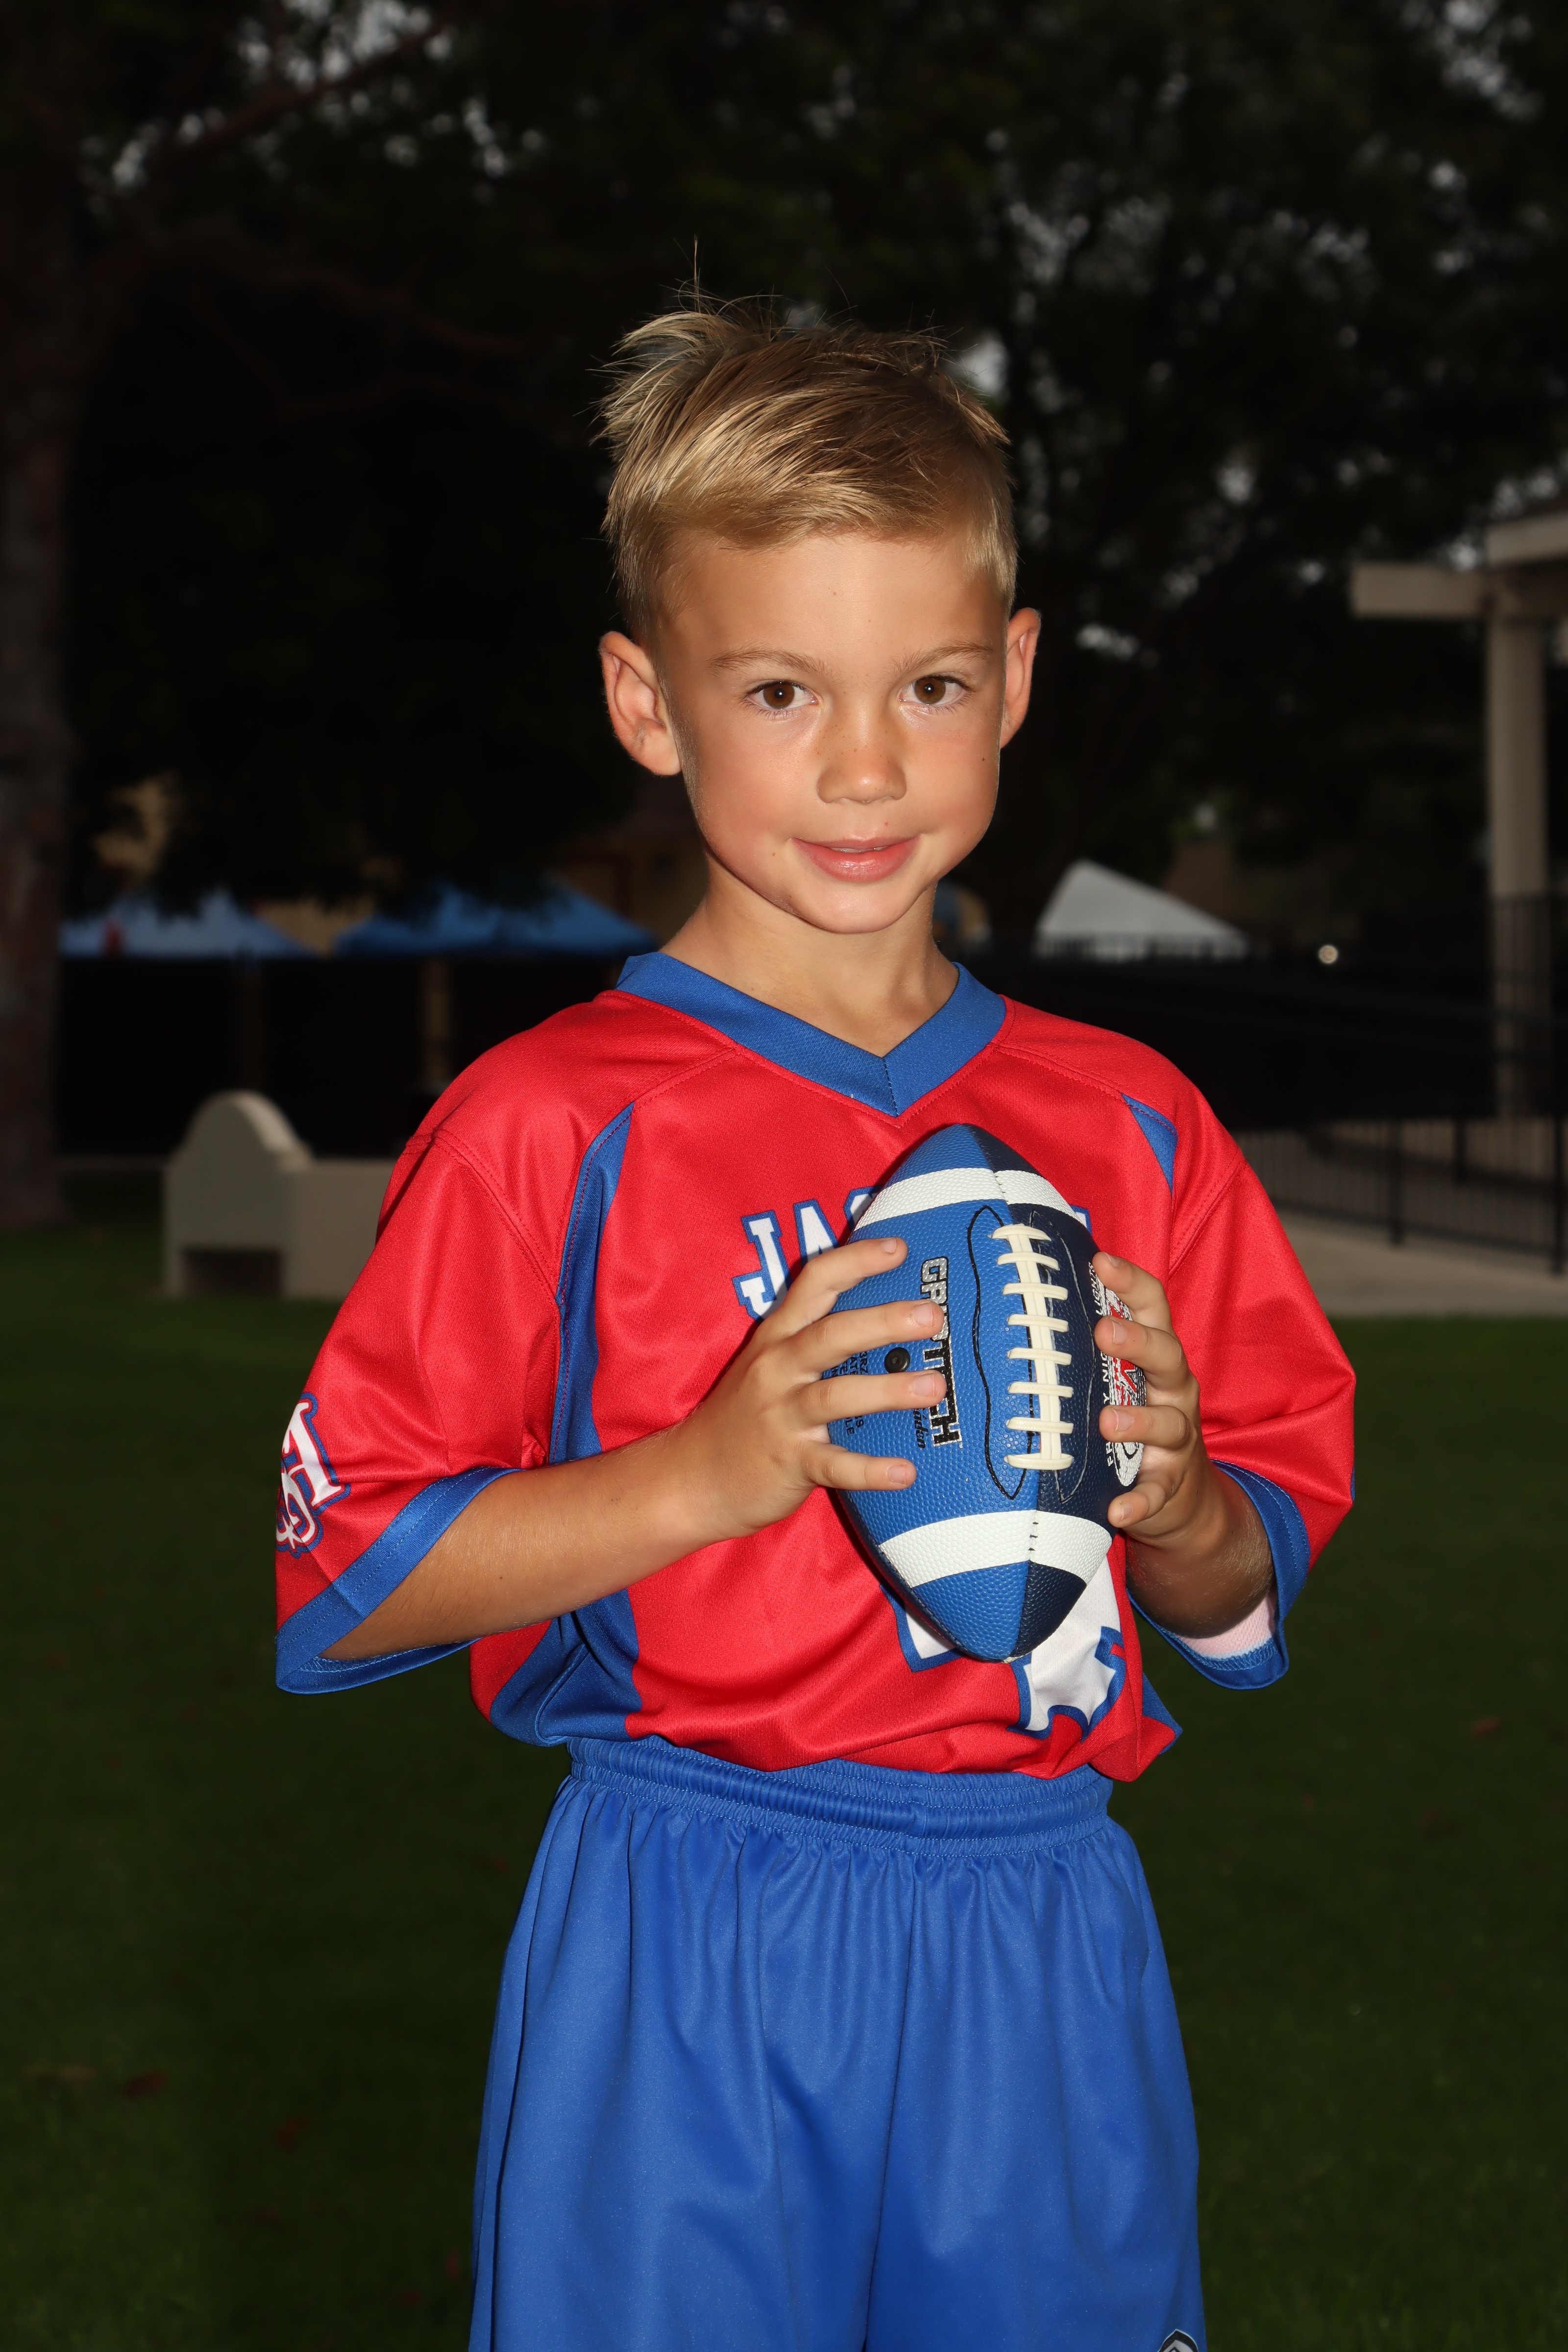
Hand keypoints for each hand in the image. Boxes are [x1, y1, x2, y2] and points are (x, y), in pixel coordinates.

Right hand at [670, 1234, 946, 1543]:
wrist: (695, 1478)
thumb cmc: (748, 1415)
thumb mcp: (772, 1363)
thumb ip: (817, 1337)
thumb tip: (894, 1317)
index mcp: (778, 1336)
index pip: (814, 1283)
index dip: (855, 1261)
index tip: (900, 1247)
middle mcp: (777, 1369)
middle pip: (830, 1335)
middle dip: (882, 1321)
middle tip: (932, 1316)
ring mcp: (781, 1416)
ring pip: (834, 1396)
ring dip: (887, 1391)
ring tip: (935, 1386)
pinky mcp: (788, 1462)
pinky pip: (833, 1465)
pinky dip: (869, 1469)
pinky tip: (905, 1472)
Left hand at [1089, 1250, 1271, 1636]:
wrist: (1179, 1496)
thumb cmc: (1131, 1419)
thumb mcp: (1116, 1378)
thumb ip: (1085, 1346)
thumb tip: (1024, 1300)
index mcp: (1156, 1356)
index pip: (1153, 1307)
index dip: (1131, 1282)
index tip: (1100, 1261)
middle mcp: (1172, 1389)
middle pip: (1166, 1355)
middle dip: (1137, 1341)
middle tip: (1102, 1332)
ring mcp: (1176, 1438)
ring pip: (1168, 1423)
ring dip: (1139, 1420)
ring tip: (1108, 1420)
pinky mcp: (1170, 1484)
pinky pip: (1158, 1493)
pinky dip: (1139, 1501)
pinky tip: (1117, 1509)